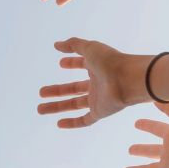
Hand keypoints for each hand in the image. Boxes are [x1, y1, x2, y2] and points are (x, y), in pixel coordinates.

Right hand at [39, 38, 153, 128]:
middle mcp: (97, 83)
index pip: (82, 64)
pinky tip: (58, 123)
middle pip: (73, 88)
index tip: (61, 62)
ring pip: (74, 104)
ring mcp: (98, 99)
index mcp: (97, 66)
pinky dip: (72, 123)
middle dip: (57, 90)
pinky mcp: (100, 112)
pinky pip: (84, 120)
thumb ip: (73, 45)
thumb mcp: (90, 48)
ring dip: (57, 106)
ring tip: (39, 108)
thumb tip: (57, 45)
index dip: (71, 62)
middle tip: (41, 92)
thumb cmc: (111, 61)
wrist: (129, 79)